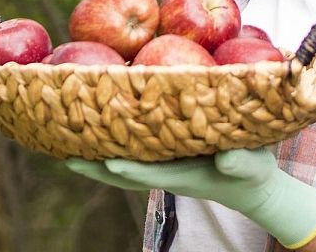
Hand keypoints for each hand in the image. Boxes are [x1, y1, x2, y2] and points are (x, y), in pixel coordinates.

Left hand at [66, 148, 315, 248]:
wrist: (249, 184)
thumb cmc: (252, 172)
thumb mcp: (253, 166)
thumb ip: (240, 163)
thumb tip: (225, 159)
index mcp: (184, 176)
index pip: (151, 173)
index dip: (129, 168)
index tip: (107, 161)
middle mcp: (164, 172)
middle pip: (122, 173)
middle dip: (94, 165)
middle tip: (64, 155)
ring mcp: (159, 166)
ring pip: (119, 164)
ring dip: (92, 157)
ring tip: (62, 143)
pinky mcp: (159, 157)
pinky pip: (127, 152)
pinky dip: (106, 144)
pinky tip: (86, 131)